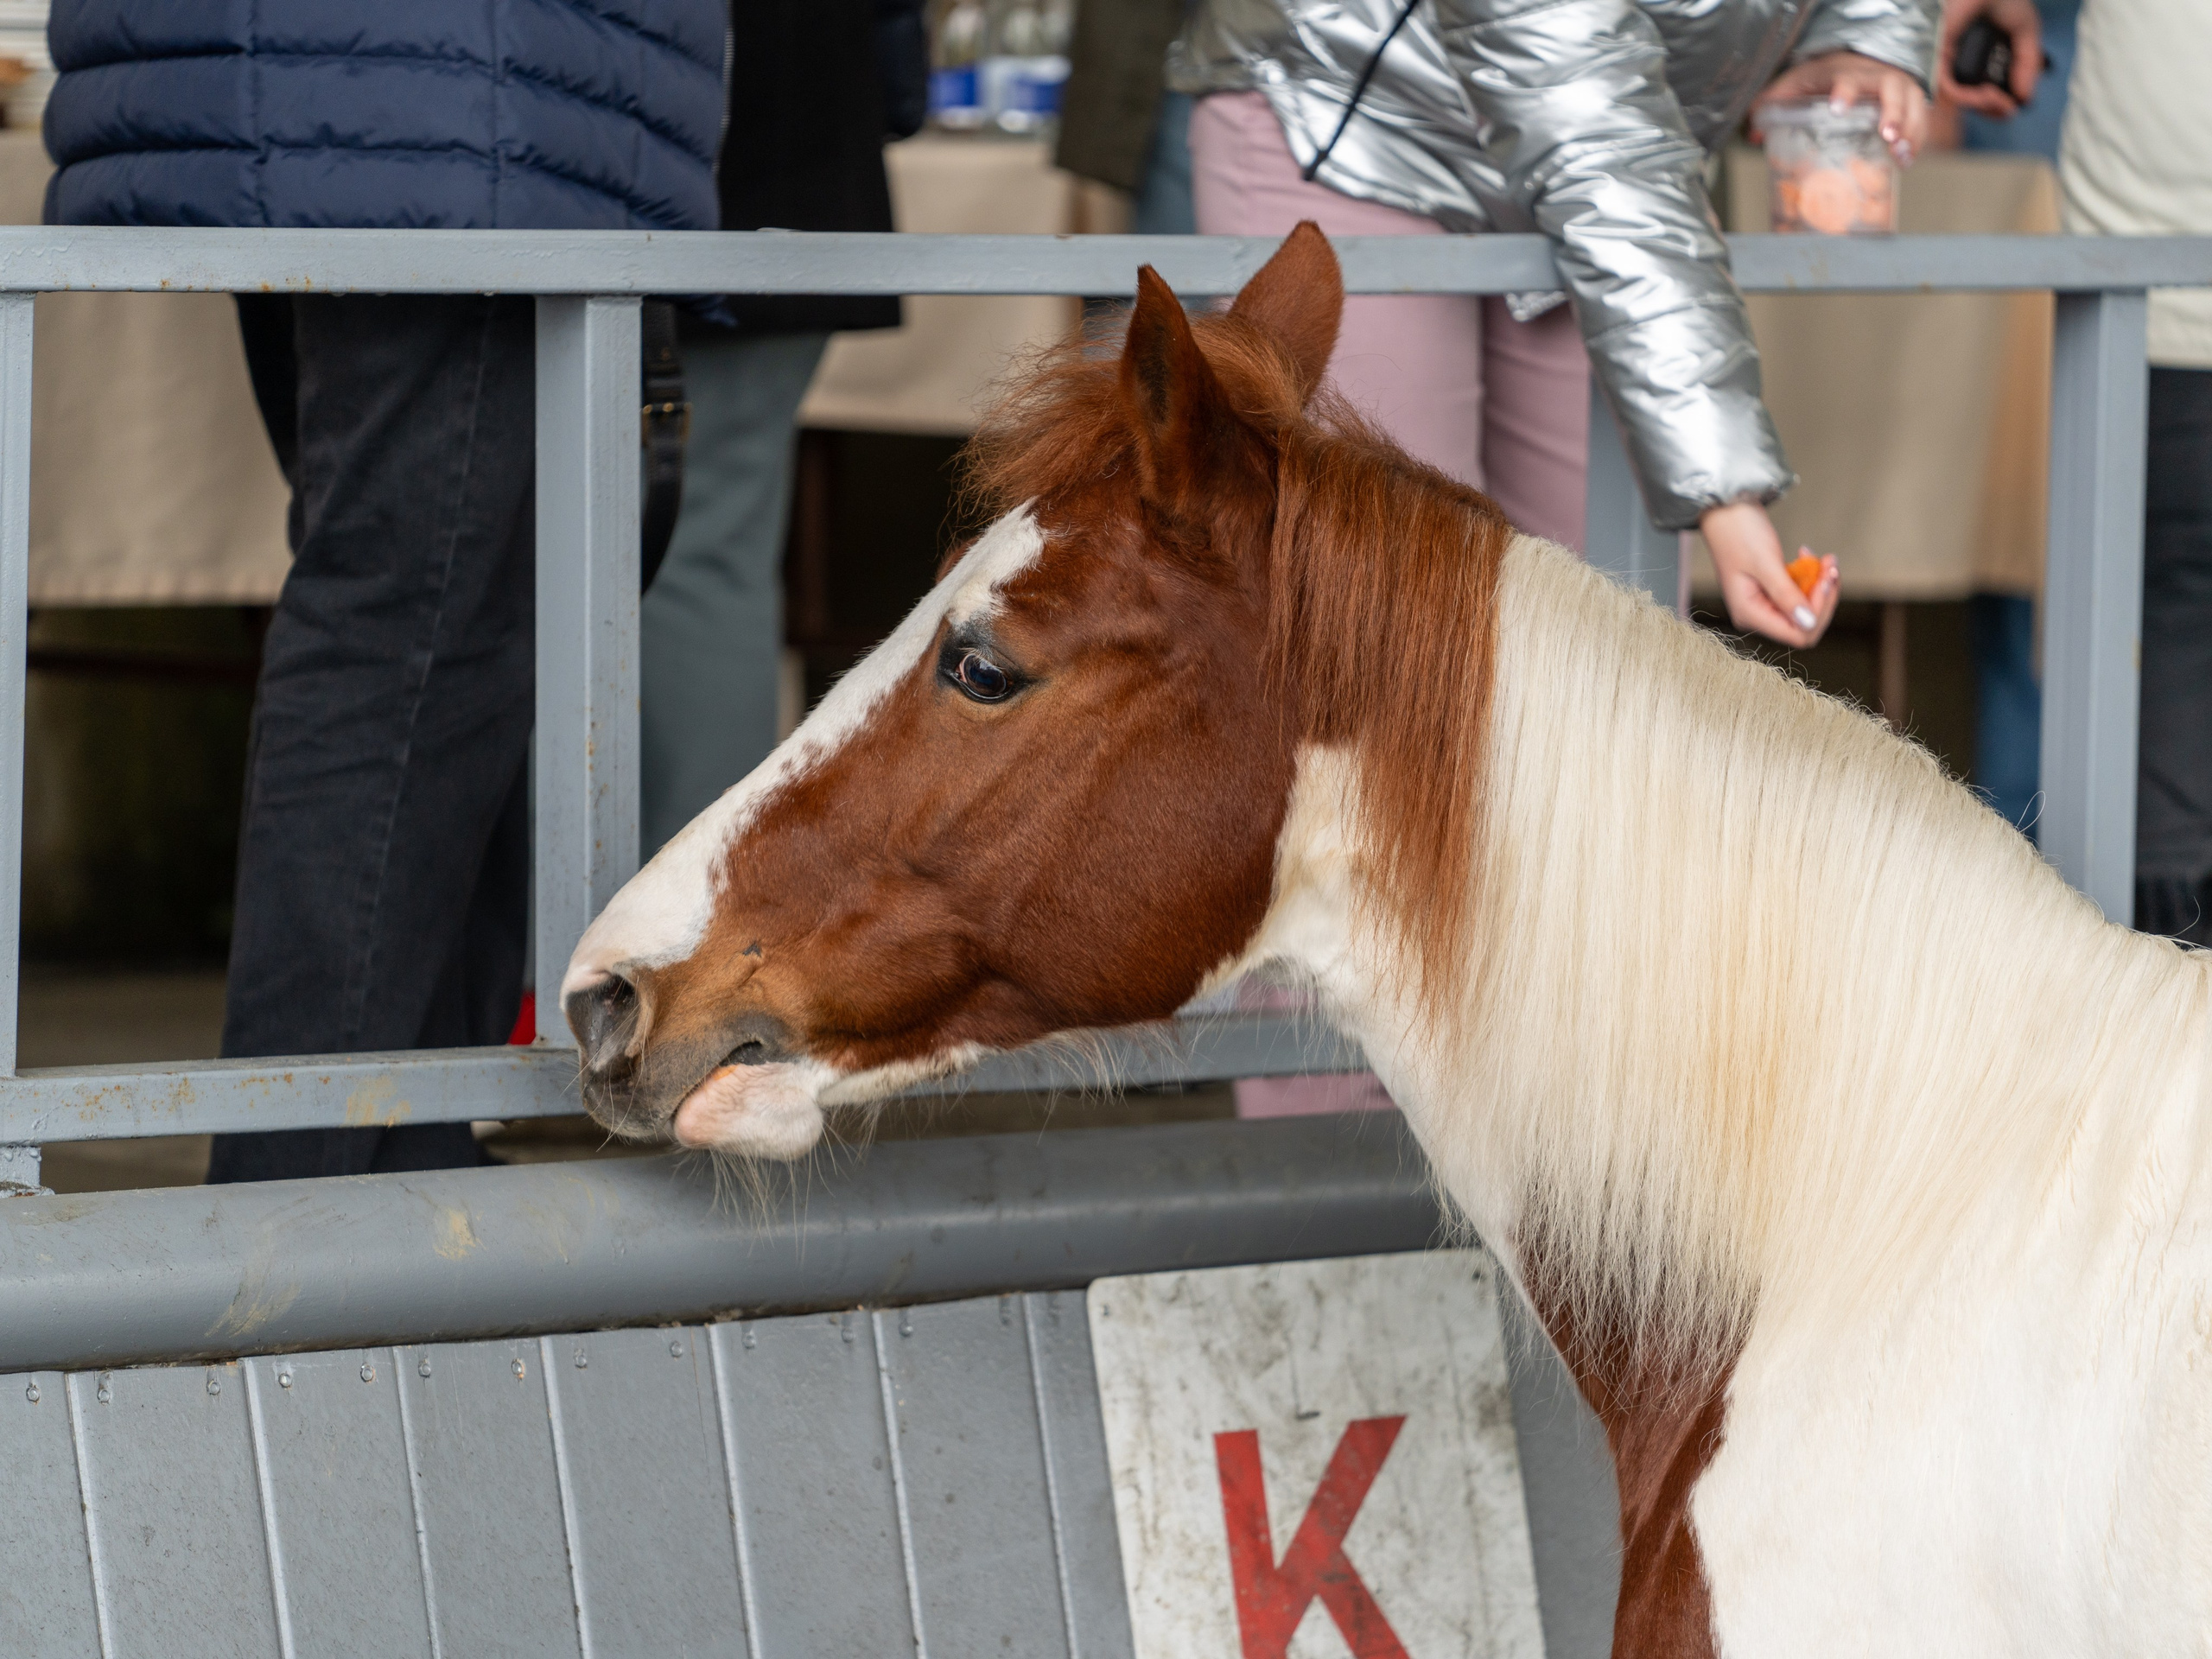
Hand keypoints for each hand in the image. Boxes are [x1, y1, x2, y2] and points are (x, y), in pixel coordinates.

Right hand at [1702, 501, 1837, 647]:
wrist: (1724, 508)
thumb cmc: (1738, 533)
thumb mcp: (1766, 563)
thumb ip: (1787, 595)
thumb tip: (1808, 624)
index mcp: (1749, 613)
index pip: (1797, 633)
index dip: (1817, 611)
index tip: (1825, 580)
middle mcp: (1756, 614)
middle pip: (1804, 624)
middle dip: (1822, 597)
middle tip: (1830, 566)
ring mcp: (1763, 603)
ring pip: (1805, 608)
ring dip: (1819, 584)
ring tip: (1824, 558)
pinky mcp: (1770, 591)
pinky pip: (1798, 593)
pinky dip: (1810, 577)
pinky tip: (1808, 556)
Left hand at [1753, 51, 1929, 165]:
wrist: (1859, 61)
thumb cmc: (1827, 76)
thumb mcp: (1797, 83)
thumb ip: (1774, 104)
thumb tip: (1753, 133)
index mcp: (1847, 73)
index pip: (1848, 79)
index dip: (1844, 93)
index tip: (1838, 109)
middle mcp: (1877, 78)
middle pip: (1892, 90)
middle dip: (1892, 113)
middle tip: (1887, 135)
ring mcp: (1898, 89)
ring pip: (1913, 105)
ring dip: (1910, 130)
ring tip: (1902, 154)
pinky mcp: (1910, 102)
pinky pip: (1920, 119)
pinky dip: (1917, 139)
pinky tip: (1907, 160)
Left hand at [1938, 0, 2042, 117]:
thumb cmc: (2005, 0)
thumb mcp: (2026, 32)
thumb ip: (2028, 64)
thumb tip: (2026, 98)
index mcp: (1981, 59)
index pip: (1984, 93)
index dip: (1999, 106)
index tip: (2014, 107)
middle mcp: (1962, 64)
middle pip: (1971, 101)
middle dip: (1992, 111)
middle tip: (2009, 109)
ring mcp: (1949, 63)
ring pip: (1959, 99)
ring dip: (1982, 107)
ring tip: (2000, 101)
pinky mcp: (1938, 59)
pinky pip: (1947, 88)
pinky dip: (1968, 97)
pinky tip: (1987, 94)